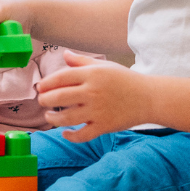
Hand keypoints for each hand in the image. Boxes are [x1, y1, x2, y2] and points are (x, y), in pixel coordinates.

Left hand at [35, 50, 152, 140]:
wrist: (149, 97)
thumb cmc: (124, 80)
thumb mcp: (104, 66)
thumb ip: (82, 61)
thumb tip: (64, 54)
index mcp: (92, 74)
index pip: (61, 78)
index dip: (46, 83)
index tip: (40, 87)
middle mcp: (93, 92)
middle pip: (59, 97)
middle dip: (45, 100)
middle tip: (42, 101)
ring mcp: (98, 111)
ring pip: (67, 118)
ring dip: (53, 119)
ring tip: (49, 117)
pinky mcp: (105, 126)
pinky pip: (82, 135)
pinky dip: (70, 136)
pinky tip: (65, 133)